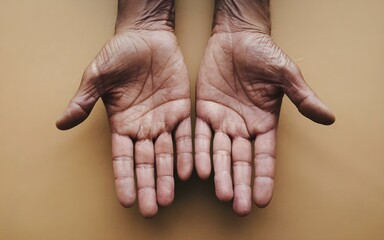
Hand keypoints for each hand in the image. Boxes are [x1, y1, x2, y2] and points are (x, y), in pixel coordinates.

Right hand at [56, 2, 191, 216]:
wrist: (146, 35)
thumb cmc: (119, 53)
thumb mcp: (97, 75)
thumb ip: (83, 100)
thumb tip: (60, 123)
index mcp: (122, 123)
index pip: (122, 158)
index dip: (124, 178)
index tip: (127, 200)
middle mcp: (143, 127)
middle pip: (145, 162)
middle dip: (148, 186)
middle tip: (152, 209)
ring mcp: (163, 120)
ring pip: (166, 154)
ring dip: (168, 176)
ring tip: (169, 198)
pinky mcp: (181, 110)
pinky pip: (185, 135)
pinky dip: (187, 153)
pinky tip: (188, 171)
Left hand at [195, 0, 334, 215]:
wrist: (236, 36)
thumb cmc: (263, 53)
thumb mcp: (285, 74)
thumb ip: (302, 97)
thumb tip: (329, 117)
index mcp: (264, 123)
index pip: (265, 156)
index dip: (264, 177)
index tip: (263, 200)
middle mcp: (242, 127)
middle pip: (241, 161)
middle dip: (241, 184)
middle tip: (240, 207)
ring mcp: (222, 120)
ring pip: (219, 153)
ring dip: (219, 174)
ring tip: (220, 194)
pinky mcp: (203, 111)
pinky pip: (199, 135)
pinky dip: (197, 152)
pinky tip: (197, 170)